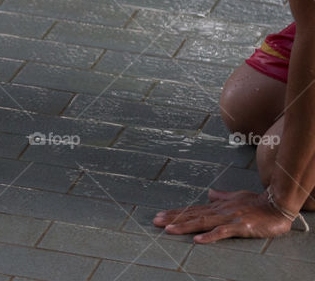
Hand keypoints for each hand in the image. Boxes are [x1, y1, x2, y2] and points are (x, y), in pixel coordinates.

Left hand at [153, 189, 291, 242]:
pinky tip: (197, 240)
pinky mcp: (239, 227)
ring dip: (184, 226)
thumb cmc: (258, 202)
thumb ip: (222, 196)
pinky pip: (222, 232)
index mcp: (218, 206)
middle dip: (173, 219)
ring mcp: (228, 218)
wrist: (277, 205)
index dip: (176, 213)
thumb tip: (210, 193)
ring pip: (202, 222)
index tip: (161, 216)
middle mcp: (219, 211)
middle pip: (192, 215)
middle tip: (155, 222)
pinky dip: (209, 236)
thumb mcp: (236, 197)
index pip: (193, 210)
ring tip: (168, 230)